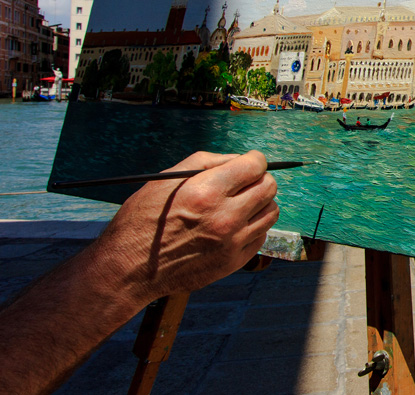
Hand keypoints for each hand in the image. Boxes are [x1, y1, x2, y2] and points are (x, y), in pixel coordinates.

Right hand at [89, 150, 279, 303]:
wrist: (129, 269)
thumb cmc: (143, 219)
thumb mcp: (167, 179)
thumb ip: (208, 162)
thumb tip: (239, 159)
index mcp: (207, 192)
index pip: (255, 166)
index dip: (253, 160)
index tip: (248, 163)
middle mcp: (224, 218)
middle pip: (269, 187)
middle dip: (259, 179)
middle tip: (243, 183)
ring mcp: (231, 243)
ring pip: (271, 212)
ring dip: (259, 204)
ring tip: (239, 205)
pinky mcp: (233, 262)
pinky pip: (261, 236)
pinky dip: (252, 227)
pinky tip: (233, 226)